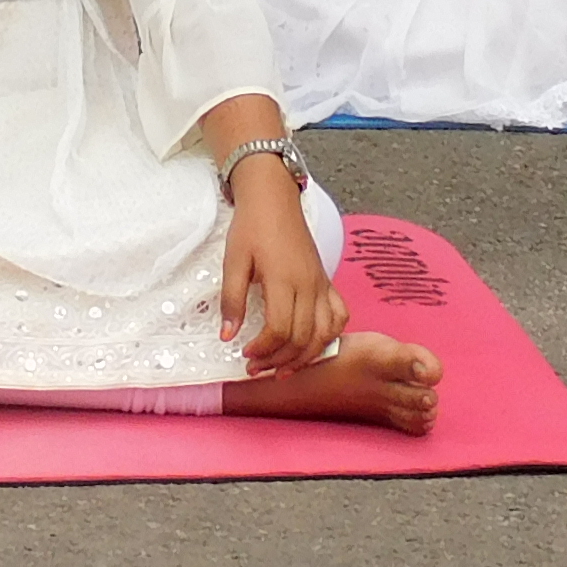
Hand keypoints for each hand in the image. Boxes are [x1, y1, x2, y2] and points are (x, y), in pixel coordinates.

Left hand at [219, 162, 344, 371]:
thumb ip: (231, 300)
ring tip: (282, 366)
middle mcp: (309, 285)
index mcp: (283, 279)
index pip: (280, 329)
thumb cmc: (251, 227)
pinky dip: (329, 336)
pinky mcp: (327, 281)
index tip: (246, 354)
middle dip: (279, 360)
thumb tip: (227, 336)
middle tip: (257, 367)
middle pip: (303, 337)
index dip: (264, 350)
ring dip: (304, 356)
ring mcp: (322, 284)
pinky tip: (310, 345)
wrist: (274, 199)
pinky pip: (339, 316)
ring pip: (325, 333)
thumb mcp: (233, 261)